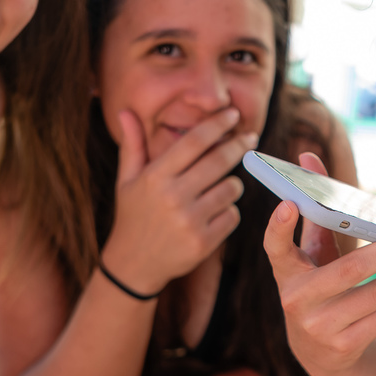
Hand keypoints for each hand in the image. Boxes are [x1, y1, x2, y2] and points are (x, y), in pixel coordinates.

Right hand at [103, 107, 256, 291]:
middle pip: (219, 161)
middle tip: (250, 137)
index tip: (233, 114)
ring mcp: (190, 221)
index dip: (217, 124)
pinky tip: (215, 213)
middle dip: (239, 146)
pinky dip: (229, 211)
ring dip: (232, 184)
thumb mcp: (127, 180)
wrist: (133, 264)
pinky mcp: (204, 242)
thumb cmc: (133, 215)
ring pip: (231, 189)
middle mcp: (173, 197)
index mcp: (156, 177)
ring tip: (220, 186)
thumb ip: (132, 145)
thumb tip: (125, 111)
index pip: (194, 141)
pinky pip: (233, 215)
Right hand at [262, 157, 375, 375]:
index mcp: (286, 272)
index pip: (275, 248)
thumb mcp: (312, 252)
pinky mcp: (343, 347)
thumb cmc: (318, 286)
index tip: (288, 203)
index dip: (278, 227)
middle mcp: (297, 301)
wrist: (315, 353)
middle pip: (350, 270)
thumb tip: (308, 156)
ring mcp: (319, 327)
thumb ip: (315, 210)